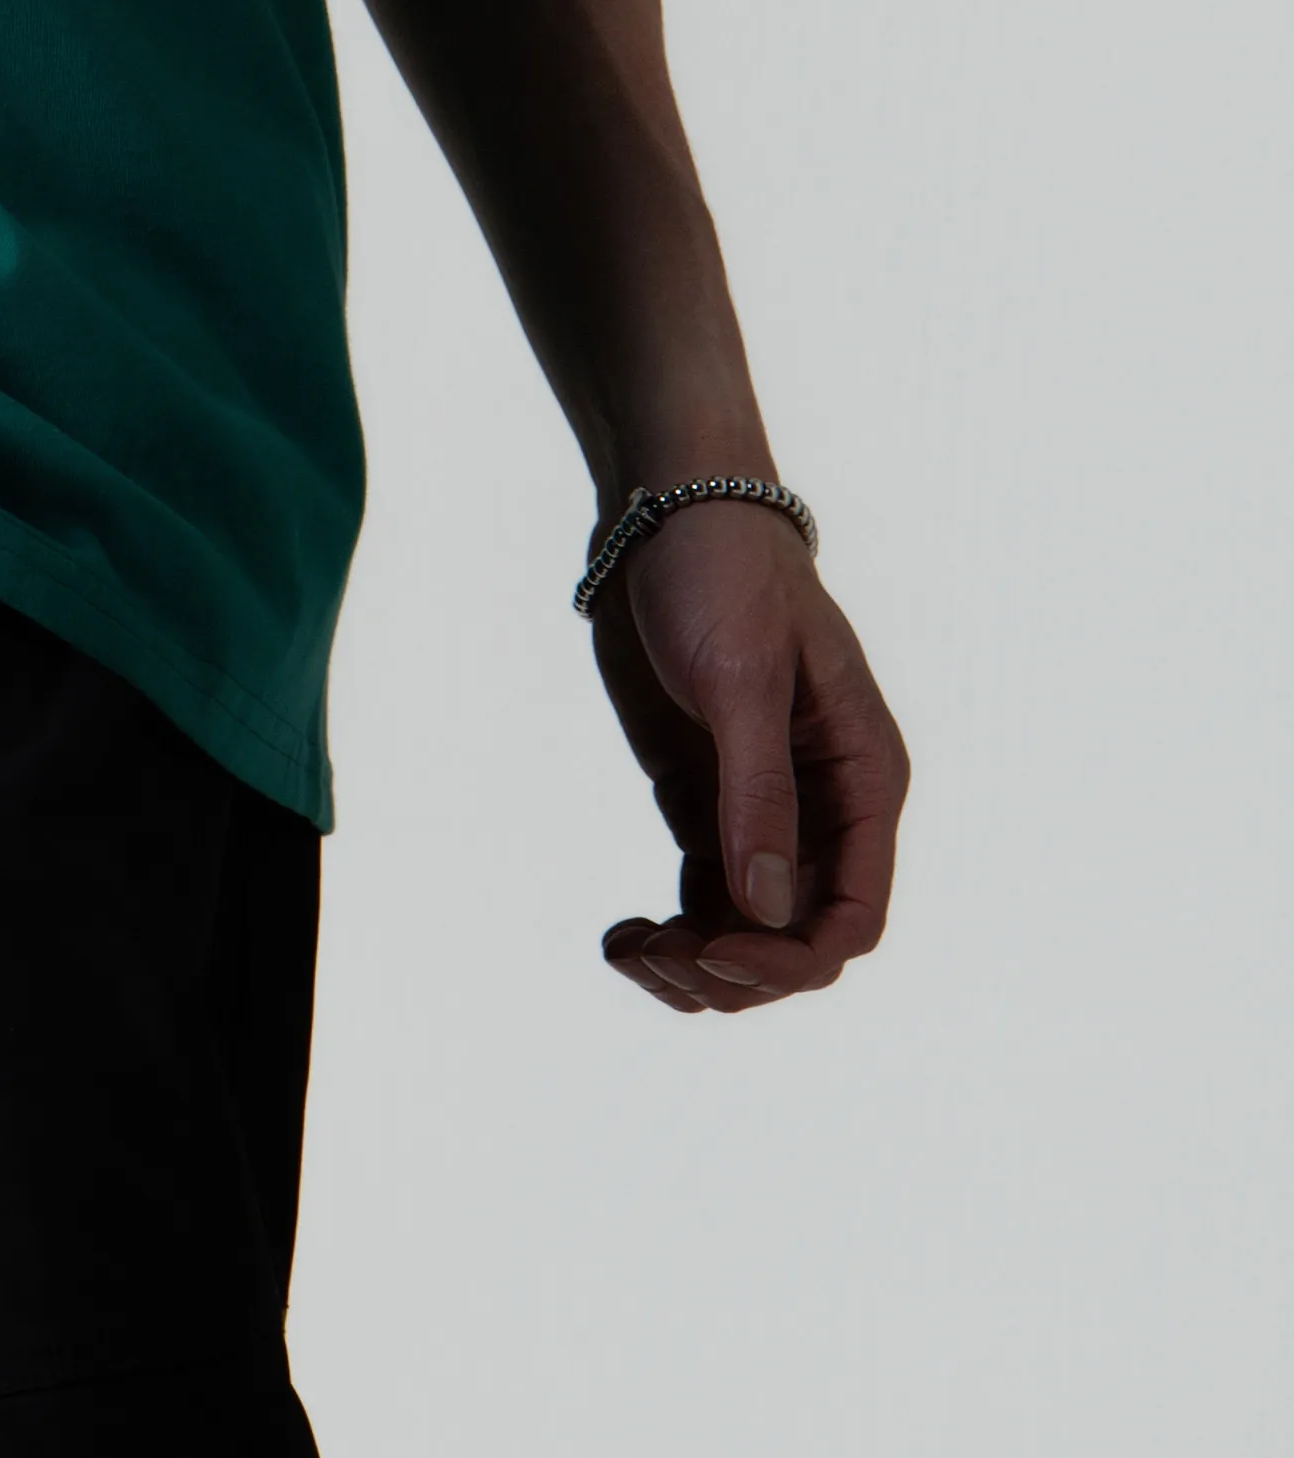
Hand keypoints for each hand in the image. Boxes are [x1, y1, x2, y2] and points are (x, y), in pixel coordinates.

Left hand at [592, 499, 909, 1012]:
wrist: (672, 511)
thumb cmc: (726, 574)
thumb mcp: (743, 677)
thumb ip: (758, 791)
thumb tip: (769, 912)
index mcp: (862, 781)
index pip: (853, 916)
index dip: (792, 956)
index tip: (712, 950)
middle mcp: (824, 811)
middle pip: (799, 941)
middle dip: (735, 971)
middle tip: (655, 953)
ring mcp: (765, 812)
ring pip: (750, 934)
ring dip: (695, 966)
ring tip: (628, 947)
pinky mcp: (710, 803)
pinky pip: (706, 901)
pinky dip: (670, 933)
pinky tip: (620, 935)